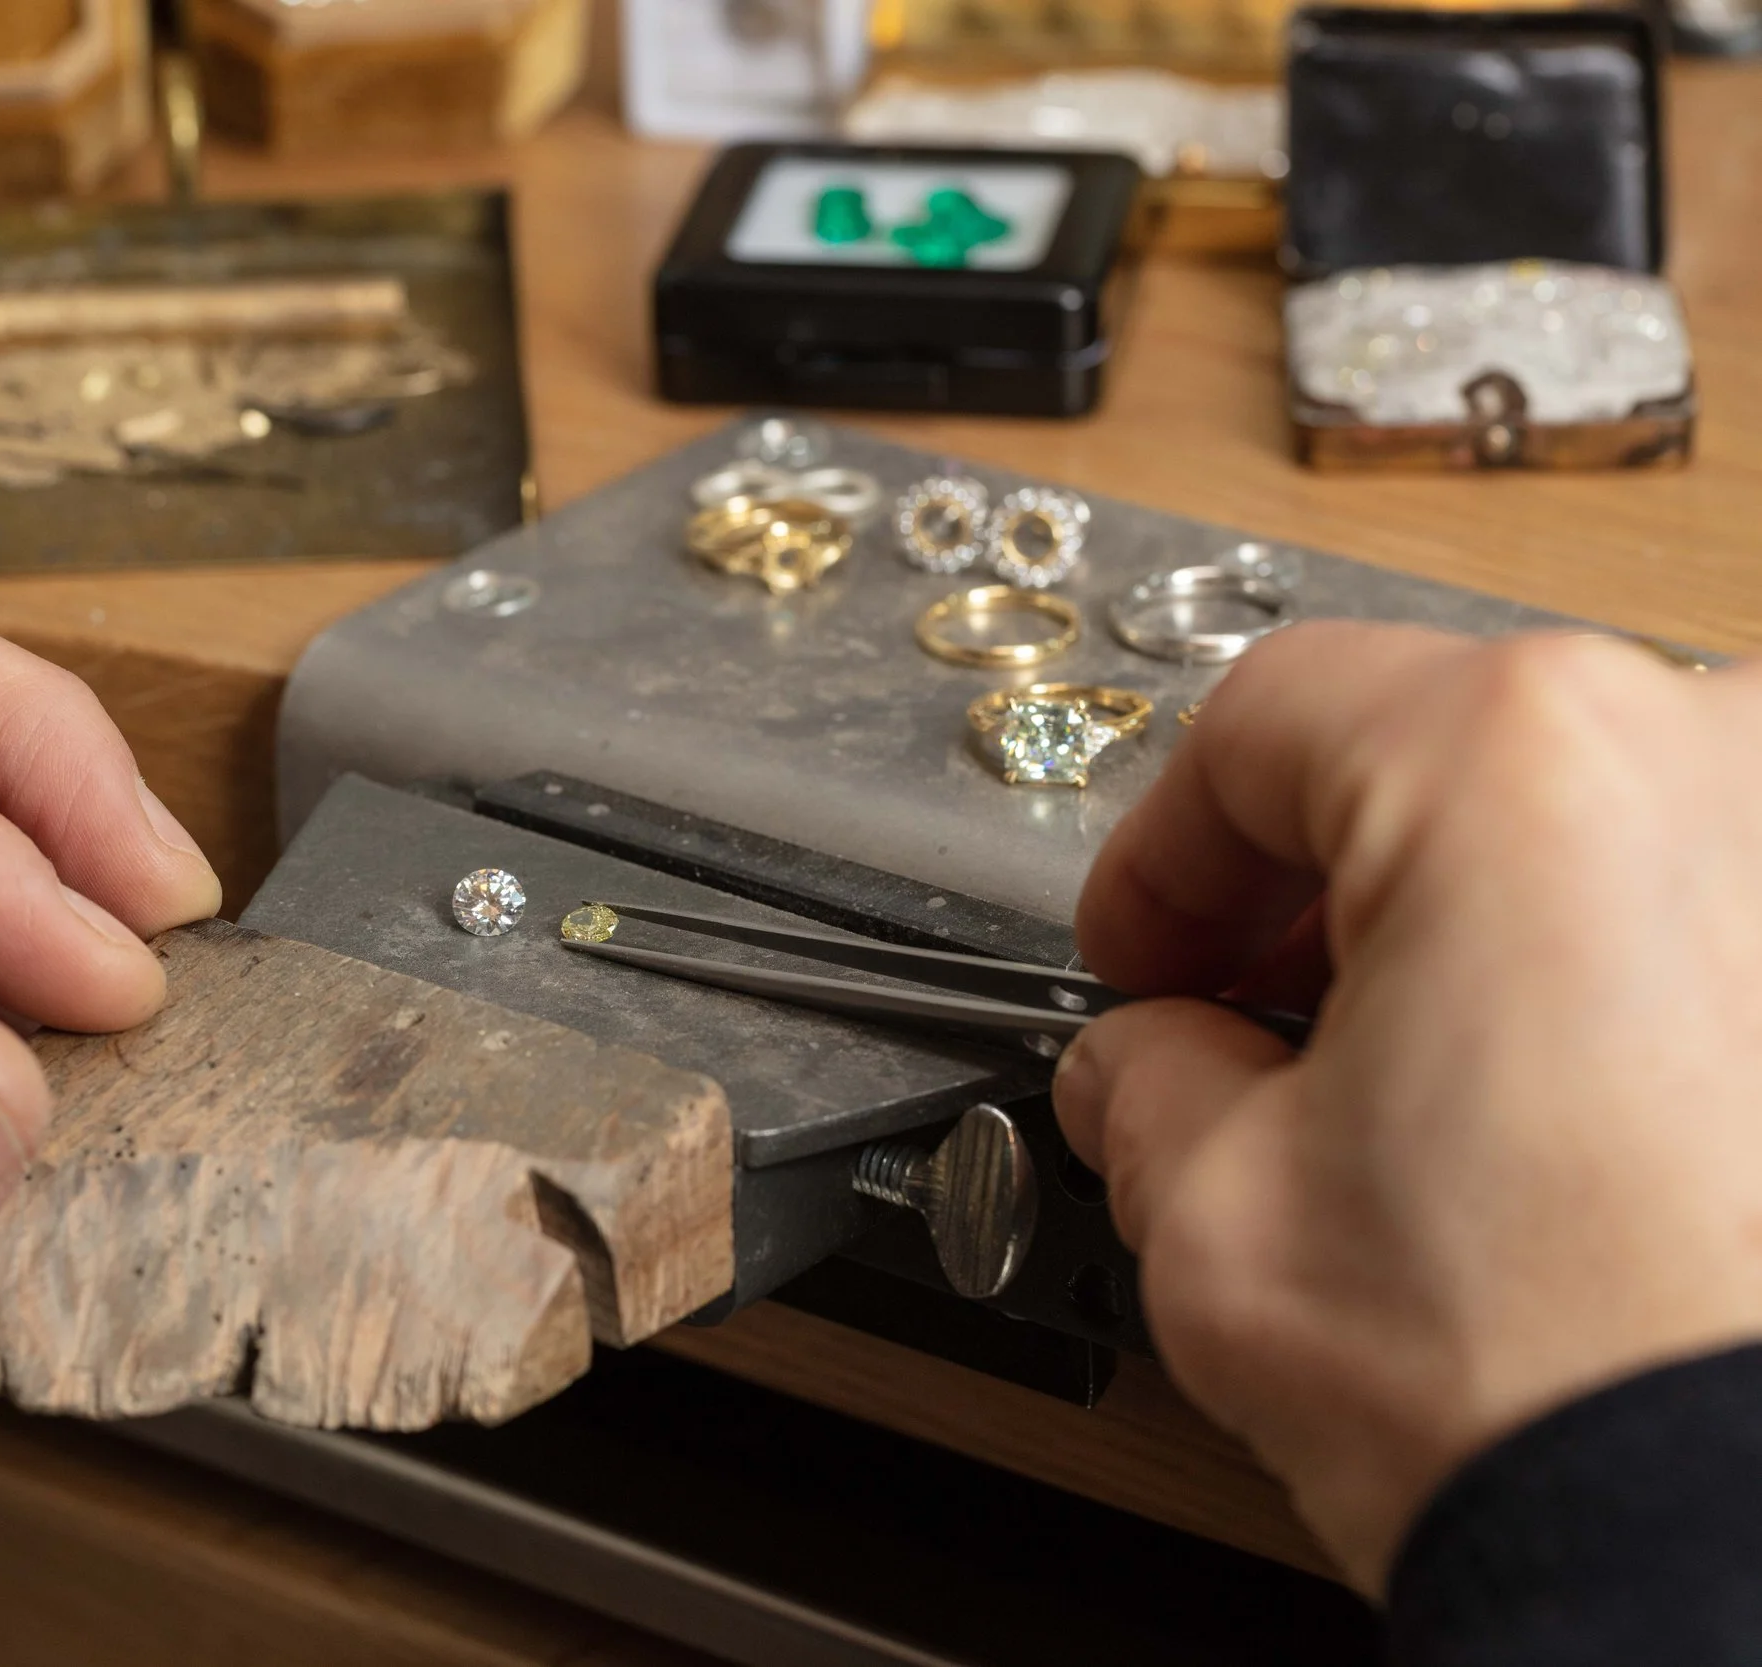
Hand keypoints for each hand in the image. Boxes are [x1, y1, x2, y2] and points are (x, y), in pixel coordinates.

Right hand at [1055, 625, 1761, 1594]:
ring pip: (1586, 832)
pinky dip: (1605, 985)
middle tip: (1240, 1022)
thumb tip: (1150, 1066)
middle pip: (1437, 757)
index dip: (1155, 851)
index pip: (1263, 723)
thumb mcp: (1217, 1210)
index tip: (1136, 951)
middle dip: (1310, 893)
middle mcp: (1719, 759)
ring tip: (1397, 1092)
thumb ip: (1142, 1082)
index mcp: (1519, 759)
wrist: (1739, 1553)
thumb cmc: (1548, 1383)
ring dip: (1464, 932)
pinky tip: (1545, 1125)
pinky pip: (1705, 920)